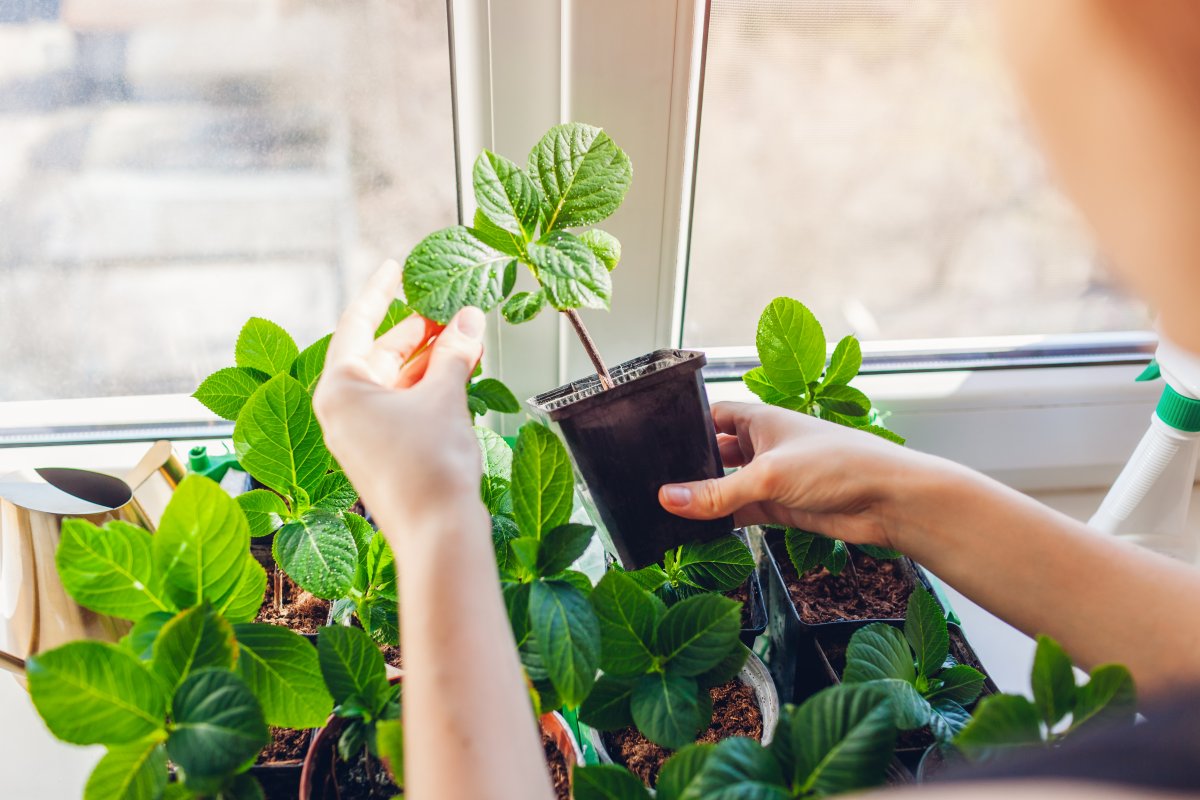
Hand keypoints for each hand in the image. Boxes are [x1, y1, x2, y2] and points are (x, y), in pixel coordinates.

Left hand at [314, 260, 486, 534]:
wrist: (438, 534)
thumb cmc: (428, 472)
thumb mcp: (444, 396)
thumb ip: (454, 351)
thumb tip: (467, 318)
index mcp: (340, 389)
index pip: (357, 324)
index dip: (379, 291)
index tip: (394, 268)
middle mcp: (342, 411)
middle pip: (380, 353)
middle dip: (419, 331)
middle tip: (451, 308)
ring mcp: (362, 434)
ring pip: (395, 381)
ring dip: (430, 360)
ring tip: (465, 338)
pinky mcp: (383, 453)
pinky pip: (403, 406)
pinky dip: (428, 387)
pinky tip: (458, 374)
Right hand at [658, 401, 946, 549]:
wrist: (888, 500)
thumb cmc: (838, 465)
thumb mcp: (768, 476)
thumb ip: (716, 493)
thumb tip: (667, 499)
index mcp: (760, 420)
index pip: (712, 416)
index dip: (686, 426)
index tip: (652, 440)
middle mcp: (763, 445)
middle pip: (716, 453)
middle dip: (690, 467)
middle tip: (650, 482)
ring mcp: (772, 477)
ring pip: (727, 487)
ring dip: (704, 499)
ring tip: (664, 511)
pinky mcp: (781, 507)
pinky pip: (741, 512)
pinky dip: (722, 521)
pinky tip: (698, 532)